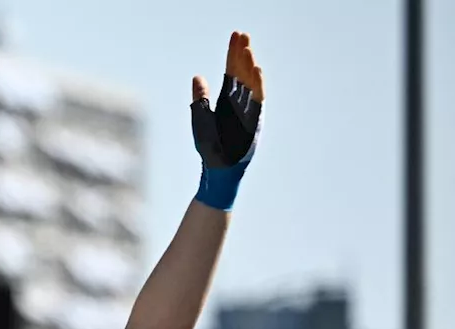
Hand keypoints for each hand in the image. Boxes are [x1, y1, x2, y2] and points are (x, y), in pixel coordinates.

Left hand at [191, 32, 263, 208]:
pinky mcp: (254, 121)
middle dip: (242, 53)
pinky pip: (257, 100)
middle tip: (242, 34)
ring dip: (249, 66)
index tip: (235, 34)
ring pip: (250, 83)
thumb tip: (197, 77)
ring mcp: (248, 110)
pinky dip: (257, 85)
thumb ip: (200, 97)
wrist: (217, 169)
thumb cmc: (208, 147)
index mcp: (226, 98)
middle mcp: (239, 101)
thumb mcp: (200, 117)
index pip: (231, 70)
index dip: (233, 53)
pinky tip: (256, 70)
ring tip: (246, 49)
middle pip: (242, 72)